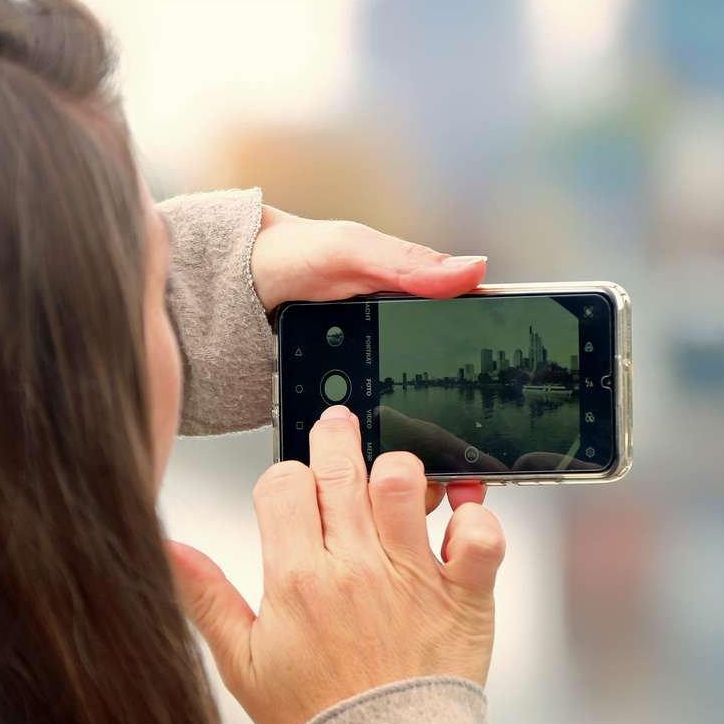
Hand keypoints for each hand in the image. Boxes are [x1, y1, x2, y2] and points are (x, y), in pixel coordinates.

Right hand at [170, 405, 504, 723]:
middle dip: (335, 438)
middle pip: (340, 467)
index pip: (282, 484)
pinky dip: (475, 515)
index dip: (285, 477)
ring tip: (393, 482)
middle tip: (338, 429)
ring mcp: (412, 577)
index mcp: (297, 579)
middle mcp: (355, 568)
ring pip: (403, 482)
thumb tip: (169, 549)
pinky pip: (480, 533)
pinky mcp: (463, 595)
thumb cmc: (317, 720)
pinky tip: (458, 516)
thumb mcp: (242, 665)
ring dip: (398, 470)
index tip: (292, 489)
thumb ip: (207, 599)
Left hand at [251, 204, 488, 512]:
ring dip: (411, 449)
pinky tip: (375, 471)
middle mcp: (391, 346)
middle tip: (465, 457)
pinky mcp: (336, 409)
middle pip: (439, 393)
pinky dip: (370, 454)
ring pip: (401, 422)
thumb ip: (405, 262)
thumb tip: (471, 269)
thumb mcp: (348, 250)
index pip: (464, 337)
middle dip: (452, 428)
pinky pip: (360, 436)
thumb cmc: (284, 256)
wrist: (221, 285)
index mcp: (409, 304)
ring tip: (421, 473)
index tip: (502, 396)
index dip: (487, 367)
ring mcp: (364, 380)